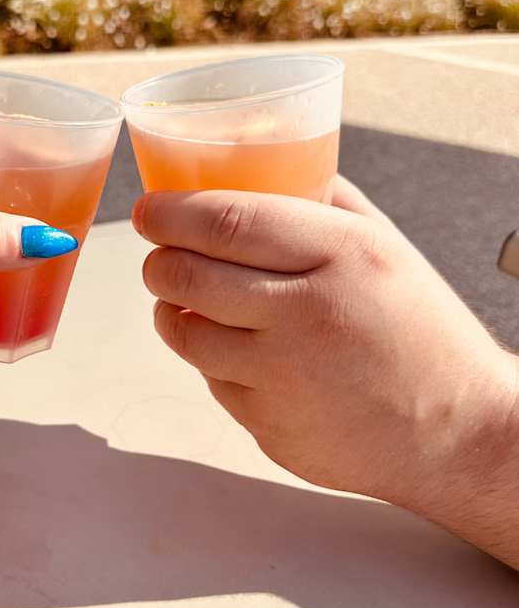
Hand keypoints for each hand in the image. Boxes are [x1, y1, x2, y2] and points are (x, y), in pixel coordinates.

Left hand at [134, 179, 518, 566]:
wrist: (458, 434)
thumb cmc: (423, 334)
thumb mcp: (389, 249)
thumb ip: (326, 206)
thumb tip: (261, 173)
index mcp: (342, 257)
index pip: (228, 221)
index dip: (172, 213)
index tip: (150, 209)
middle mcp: (307, 317)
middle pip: (189, 276)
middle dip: (158, 262)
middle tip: (159, 256)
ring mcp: (285, 380)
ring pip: (186, 334)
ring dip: (171, 312)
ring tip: (183, 302)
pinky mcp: (270, 429)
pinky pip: (214, 383)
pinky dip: (214, 362)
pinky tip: (240, 352)